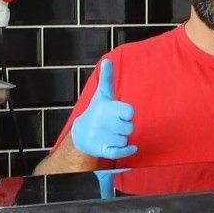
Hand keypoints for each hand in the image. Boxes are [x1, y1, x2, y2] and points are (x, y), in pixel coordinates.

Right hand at [68, 64, 134, 197]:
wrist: (80, 133)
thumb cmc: (96, 111)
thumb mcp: (102, 95)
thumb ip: (106, 78)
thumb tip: (107, 60)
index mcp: (106, 108)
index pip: (129, 112)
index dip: (127, 114)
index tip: (120, 113)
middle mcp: (102, 123)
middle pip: (130, 127)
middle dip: (125, 127)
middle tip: (115, 124)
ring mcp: (102, 137)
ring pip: (125, 139)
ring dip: (122, 138)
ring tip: (112, 133)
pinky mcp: (102, 149)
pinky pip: (119, 152)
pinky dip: (127, 151)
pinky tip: (132, 148)